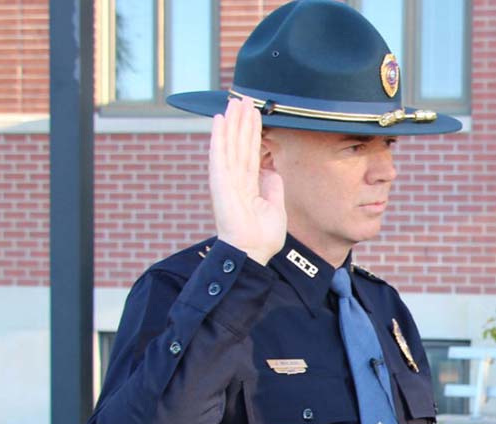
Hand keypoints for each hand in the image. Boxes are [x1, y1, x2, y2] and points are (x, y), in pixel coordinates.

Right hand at [209, 97, 285, 265]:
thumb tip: (272, 170)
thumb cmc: (262, 236)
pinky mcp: (220, 183)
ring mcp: (226, 180)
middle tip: (244, 99)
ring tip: (235, 101)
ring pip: (231, 144)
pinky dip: (219, 137)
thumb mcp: (275, 207)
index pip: (251, 152)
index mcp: (247, 184)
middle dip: (243, 121)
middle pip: (240, 144)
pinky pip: (220, 155)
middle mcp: (235, 179)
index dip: (253, 133)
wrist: (252, 252)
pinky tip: (220, 119)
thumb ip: (273, 187)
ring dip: (233, 122)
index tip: (254, 114)